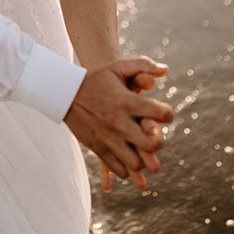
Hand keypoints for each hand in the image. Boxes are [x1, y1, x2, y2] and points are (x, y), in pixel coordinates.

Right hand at [64, 56, 173, 189]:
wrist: (66, 92)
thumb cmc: (96, 78)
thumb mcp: (118, 66)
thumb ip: (143, 65)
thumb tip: (166, 70)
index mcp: (126, 101)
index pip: (160, 113)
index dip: (167, 114)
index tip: (164, 113)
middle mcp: (119, 122)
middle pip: (151, 144)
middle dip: (160, 141)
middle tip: (156, 135)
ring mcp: (108, 138)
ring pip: (135, 163)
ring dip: (144, 159)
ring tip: (142, 149)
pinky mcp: (98, 148)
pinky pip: (118, 168)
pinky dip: (127, 167)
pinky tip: (128, 156)